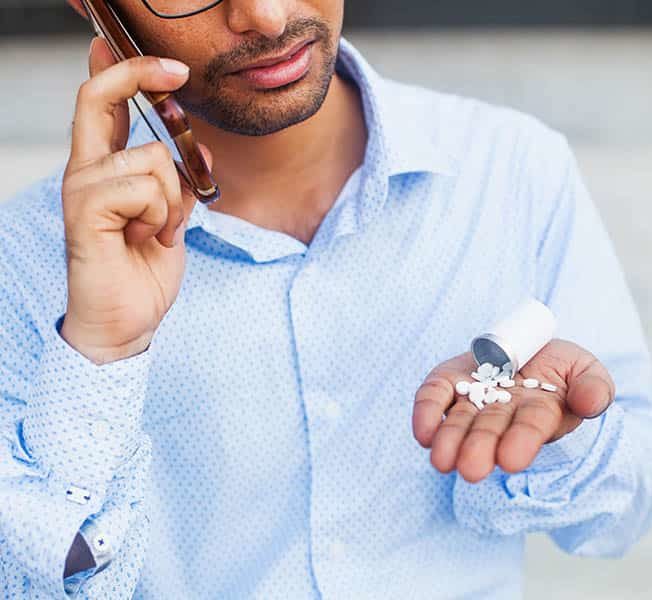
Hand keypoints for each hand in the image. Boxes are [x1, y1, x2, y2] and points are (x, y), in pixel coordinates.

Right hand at [60, 37, 211, 364]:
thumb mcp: (173, 218)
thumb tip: (198, 151)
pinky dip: (162, 215)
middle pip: (97, 96)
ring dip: (173, 200)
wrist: (128, 320)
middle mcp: (87, 171)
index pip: (103, 104)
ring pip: (151, 157)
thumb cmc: (144, 271)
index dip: (127, 71)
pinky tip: (147, 238)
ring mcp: (82, 189)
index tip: (162, 63)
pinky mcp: (86, 211)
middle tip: (175, 73)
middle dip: (139, 74)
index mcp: (106, 170)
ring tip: (158, 230)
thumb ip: (180, 184)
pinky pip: (144, 188)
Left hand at [412, 339, 614, 482]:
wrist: (526, 347)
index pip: (530, 428)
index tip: (511, 460)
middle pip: (488, 430)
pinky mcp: (447, 380)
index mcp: (538, 413)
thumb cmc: (560, 368)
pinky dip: (425, 413)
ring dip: (449, 440)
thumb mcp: (586, 371)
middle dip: (480, 448)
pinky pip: (433, 397)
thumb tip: (590, 402)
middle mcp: (501, 411)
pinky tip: (423, 434)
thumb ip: (593, 387)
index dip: (521, 441)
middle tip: (471, 469)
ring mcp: (471, 397)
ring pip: (458, 421)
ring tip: (442, 461)